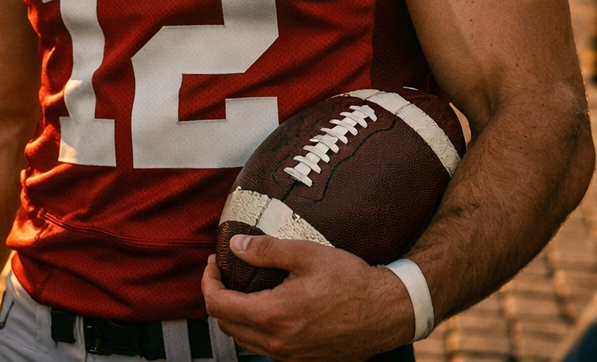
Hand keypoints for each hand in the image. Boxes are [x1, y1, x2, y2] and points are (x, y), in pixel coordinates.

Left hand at [202, 235, 412, 361]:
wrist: (388, 312)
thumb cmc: (351, 280)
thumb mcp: (307, 254)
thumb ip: (266, 250)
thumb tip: (235, 246)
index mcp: (274, 315)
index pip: (218, 304)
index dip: (208, 281)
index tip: (215, 261)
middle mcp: (278, 342)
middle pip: (226, 325)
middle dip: (217, 297)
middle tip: (224, 272)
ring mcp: (290, 356)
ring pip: (243, 340)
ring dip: (234, 315)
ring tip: (241, 289)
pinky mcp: (303, 361)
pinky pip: (264, 348)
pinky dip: (254, 328)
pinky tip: (265, 307)